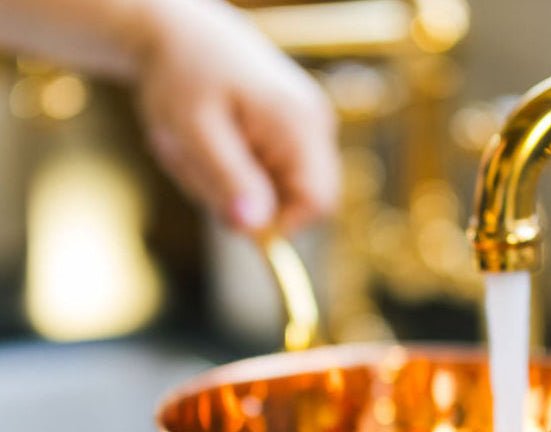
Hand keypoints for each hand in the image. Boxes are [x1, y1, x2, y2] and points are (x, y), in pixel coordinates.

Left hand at [137, 0, 338, 234]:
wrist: (178, 30)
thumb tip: (255, 228)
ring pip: (283, 192)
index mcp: (299, 122)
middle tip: (201, 172)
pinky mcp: (294, 129)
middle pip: (301, 201)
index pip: (318, 202)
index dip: (281, 224)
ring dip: (238, 188)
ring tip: (200, 153)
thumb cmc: (181, 74)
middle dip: (252, 203)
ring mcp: (309, 125)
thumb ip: (228, 179)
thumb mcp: (194, 131)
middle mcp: (316, 124)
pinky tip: (215, 147)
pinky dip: (240, 173)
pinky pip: (275, 175)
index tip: (231, 216)